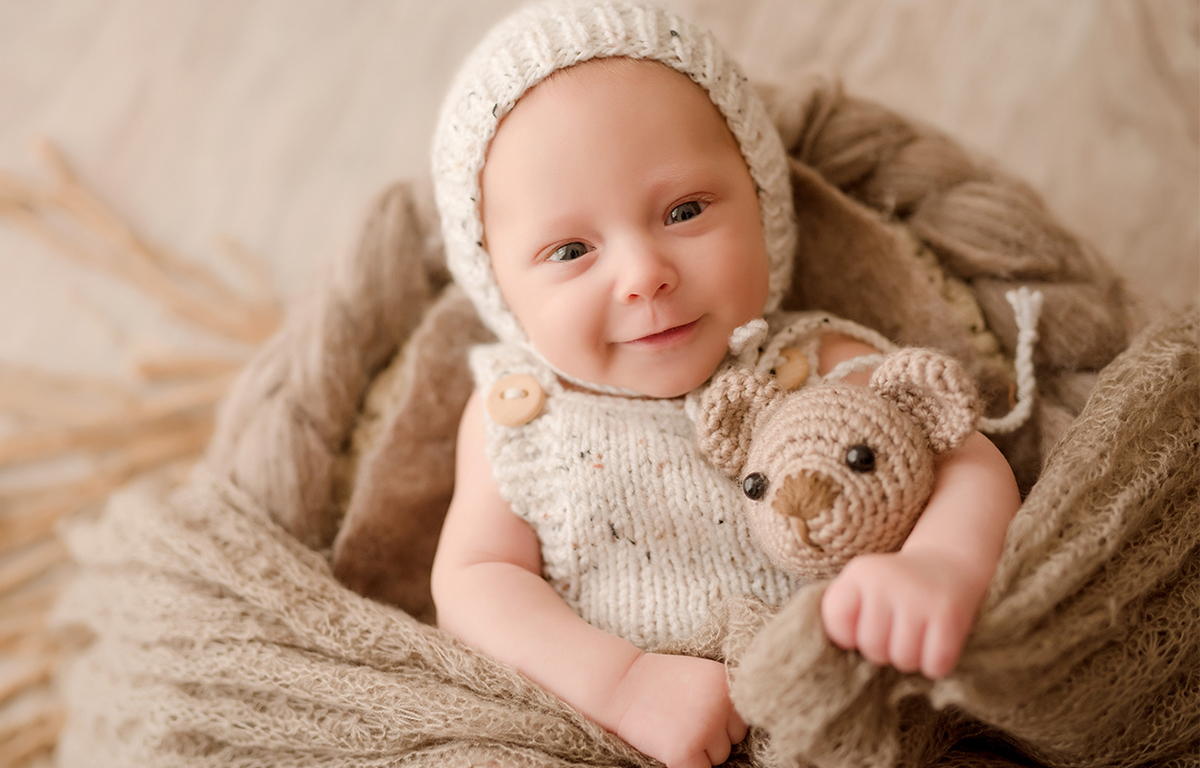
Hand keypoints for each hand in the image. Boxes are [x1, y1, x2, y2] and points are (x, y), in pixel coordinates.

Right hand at [608, 652, 746, 767]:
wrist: (617, 684)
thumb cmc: (657, 683)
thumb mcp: (699, 677)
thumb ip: (723, 698)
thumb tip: (742, 733)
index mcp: (726, 682)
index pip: (741, 719)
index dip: (719, 722)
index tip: (696, 714)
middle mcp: (721, 704)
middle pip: (732, 740)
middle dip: (711, 737)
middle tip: (681, 721)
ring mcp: (704, 728)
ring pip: (718, 758)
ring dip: (699, 752)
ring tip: (672, 730)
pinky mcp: (685, 751)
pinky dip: (685, 765)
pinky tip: (668, 746)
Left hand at [820, 551, 987, 677]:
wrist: (949, 560)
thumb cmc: (896, 585)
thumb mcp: (863, 584)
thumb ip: (843, 613)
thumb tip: (833, 657)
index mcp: (861, 572)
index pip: (837, 622)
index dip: (848, 636)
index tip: (863, 627)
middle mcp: (888, 582)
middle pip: (871, 647)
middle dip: (883, 650)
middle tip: (894, 633)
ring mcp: (920, 598)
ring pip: (903, 660)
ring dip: (909, 659)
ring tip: (914, 638)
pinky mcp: (950, 615)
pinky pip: (935, 664)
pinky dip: (935, 664)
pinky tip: (935, 644)